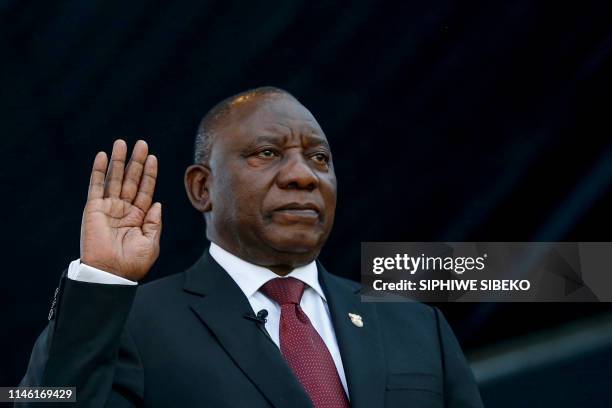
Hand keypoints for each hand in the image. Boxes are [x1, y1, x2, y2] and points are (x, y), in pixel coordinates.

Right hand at [80, 139, 161, 280]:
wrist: (111, 274)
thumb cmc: (132, 264)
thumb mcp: (151, 243)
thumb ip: (155, 222)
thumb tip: (158, 203)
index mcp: (139, 217)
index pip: (146, 190)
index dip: (149, 174)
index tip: (153, 157)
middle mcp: (124, 210)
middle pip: (132, 180)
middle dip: (136, 162)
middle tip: (142, 143)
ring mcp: (109, 208)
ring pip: (115, 179)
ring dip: (119, 161)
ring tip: (122, 143)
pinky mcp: (93, 209)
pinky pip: (96, 186)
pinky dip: (99, 171)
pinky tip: (102, 156)